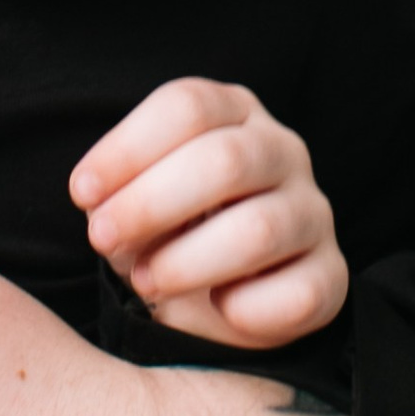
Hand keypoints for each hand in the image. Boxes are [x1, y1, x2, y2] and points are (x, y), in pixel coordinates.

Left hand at [71, 77, 347, 348]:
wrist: (217, 299)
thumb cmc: (168, 232)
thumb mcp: (132, 199)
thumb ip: (115, 191)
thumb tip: (96, 199)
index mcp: (234, 112)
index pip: (188, 106)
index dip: (127, 148)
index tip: (82, 193)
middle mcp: (283, 150)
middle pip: (224, 160)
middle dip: (149, 204)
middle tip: (101, 239)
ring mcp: (314, 211)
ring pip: (258, 229)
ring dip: (186, 262)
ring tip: (146, 282)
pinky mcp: (332, 274)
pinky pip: (298, 294)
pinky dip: (246, 310)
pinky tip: (219, 308)